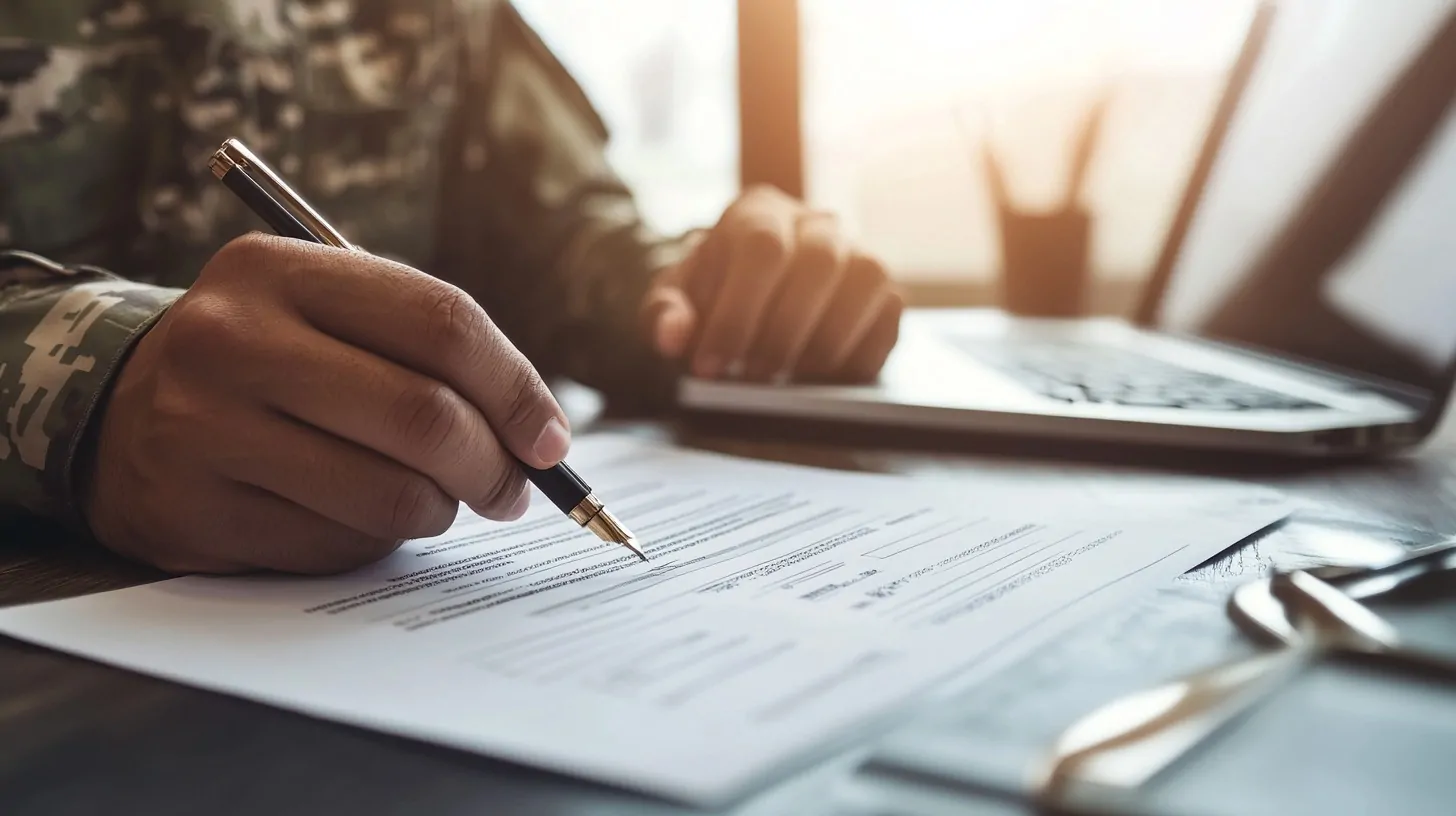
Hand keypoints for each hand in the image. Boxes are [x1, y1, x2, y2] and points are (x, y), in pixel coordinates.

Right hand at [82, 233, 570, 574]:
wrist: (116, 411)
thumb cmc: (265, 361)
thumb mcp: (324, 314)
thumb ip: (426, 352)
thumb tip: (543, 437)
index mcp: (278, 271)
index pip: (442, 324)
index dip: (518, 389)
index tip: (551, 439)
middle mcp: (231, 341)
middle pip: (425, 416)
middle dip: (495, 466)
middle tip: (513, 490)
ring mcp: (204, 430)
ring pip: (390, 495)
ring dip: (440, 509)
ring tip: (435, 499)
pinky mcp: (195, 514)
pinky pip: (338, 546)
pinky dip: (377, 542)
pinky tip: (358, 517)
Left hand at [642, 186, 901, 382]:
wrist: (749, 288)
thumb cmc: (713, 293)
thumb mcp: (675, 298)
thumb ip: (664, 313)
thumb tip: (673, 336)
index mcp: (760, 212)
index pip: (761, 247)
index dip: (737, 312)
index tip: (711, 366)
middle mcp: (818, 223)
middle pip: (819, 261)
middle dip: (784, 330)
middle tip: (755, 378)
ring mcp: (860, 253)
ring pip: (867, 280)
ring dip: (827, 340)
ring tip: (790, 383)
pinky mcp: (887, 292)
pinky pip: (890, 317)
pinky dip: (859, 355)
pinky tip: (823, 383)